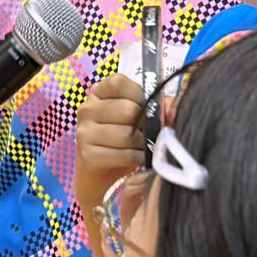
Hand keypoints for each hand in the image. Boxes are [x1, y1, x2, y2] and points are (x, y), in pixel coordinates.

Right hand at [75, 74, 147, 222]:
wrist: (103, 174)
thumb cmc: (124, 139)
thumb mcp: (138, 118)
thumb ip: (157, 107)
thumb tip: (173, 108)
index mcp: (98, 92)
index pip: (119, 83)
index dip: (138, 95)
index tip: (143, 108)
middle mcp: (87, 108)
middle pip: (127, 110)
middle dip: (144, 124)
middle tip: (146, 133)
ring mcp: (84, 132)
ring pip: (127, 134)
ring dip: (141, 143)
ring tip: (141, 146)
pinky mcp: (87, 154)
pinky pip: (123, 154)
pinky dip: (136, 158)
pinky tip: (136, 159)